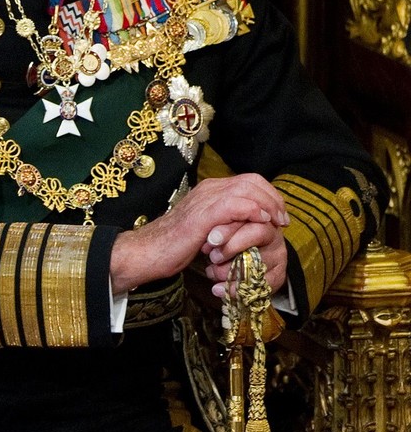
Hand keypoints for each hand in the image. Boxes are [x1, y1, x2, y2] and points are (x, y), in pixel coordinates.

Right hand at [110, 174, 286, 293]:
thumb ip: (225, 220)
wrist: (150, 251)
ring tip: (275, 223)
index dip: (270, 195)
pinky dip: (253, 212)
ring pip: (248, 189)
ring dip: (268, 205)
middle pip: (253, 180)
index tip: (278, 216)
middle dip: (274, 199)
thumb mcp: (207, 227)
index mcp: (209, 190)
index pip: (249, 180)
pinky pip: (237, 205)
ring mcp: (205, 199)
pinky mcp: (203, 215)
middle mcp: (208, 189)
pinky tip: (261, 224)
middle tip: (282, 220)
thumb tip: (249, 224)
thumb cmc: (175, 244)